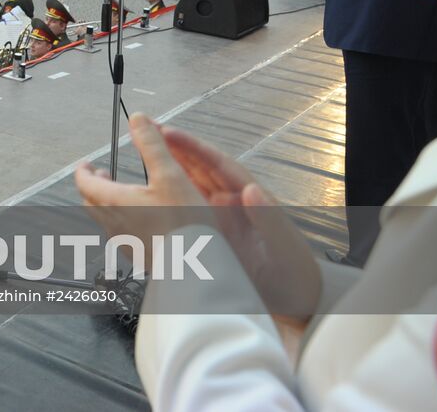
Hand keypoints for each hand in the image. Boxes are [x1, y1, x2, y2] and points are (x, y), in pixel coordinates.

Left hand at [74, 114, 210, 273]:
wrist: (194, 268)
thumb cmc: (183, 223)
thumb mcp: (170, 174)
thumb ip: (152, 145)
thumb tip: (138, 119)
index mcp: (114, 201)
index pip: (84, 182)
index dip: (82, 170)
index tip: (86, 163)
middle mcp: (113, 222)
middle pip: (90, 201)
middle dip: (93, 184)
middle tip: (101, 175)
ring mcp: (123, 241)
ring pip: (104, 218)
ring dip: (107, 202)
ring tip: (121, 194)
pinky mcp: (136, 254)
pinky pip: (120, 233)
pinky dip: (121, 219)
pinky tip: (140, 218)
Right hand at [157, 125, 321, 320]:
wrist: (294, 306)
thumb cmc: (294, 276)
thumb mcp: (285, 247)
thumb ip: (269, 218)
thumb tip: (251, 188)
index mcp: (250, 198)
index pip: (217, 164)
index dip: (191, 146)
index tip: (167, 132)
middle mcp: (234, 203)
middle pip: (199, 168)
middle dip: (174, 148)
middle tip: (146, 130)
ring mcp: (221, 219)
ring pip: (189, 186)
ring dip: (168, 168)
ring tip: (142, 154)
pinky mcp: (212, 236)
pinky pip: (186, 211)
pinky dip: (167, 199)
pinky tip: (148, 197)